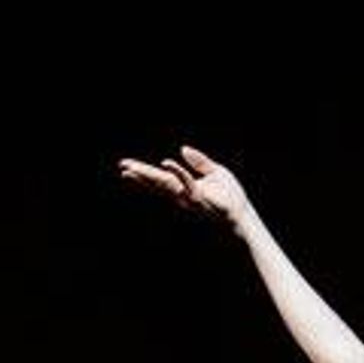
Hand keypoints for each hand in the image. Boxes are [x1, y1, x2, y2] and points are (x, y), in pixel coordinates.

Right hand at [117, 145, 249, 227]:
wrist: (242, 213)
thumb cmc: (230, 195)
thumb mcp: (215, 171)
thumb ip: (199, 161)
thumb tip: (182, 149)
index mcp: (184, 186)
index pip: (161, 178)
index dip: (144, 173)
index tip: (126, 167)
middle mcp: (183, 194)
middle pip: (158, 183)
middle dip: (140, 175)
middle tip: (122, 168)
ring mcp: (190, 197)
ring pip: (166, 184)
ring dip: (149, 176)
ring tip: (131, 171)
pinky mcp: (200, 197)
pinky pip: (187, 182)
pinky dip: (178, 172)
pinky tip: (166, 162)